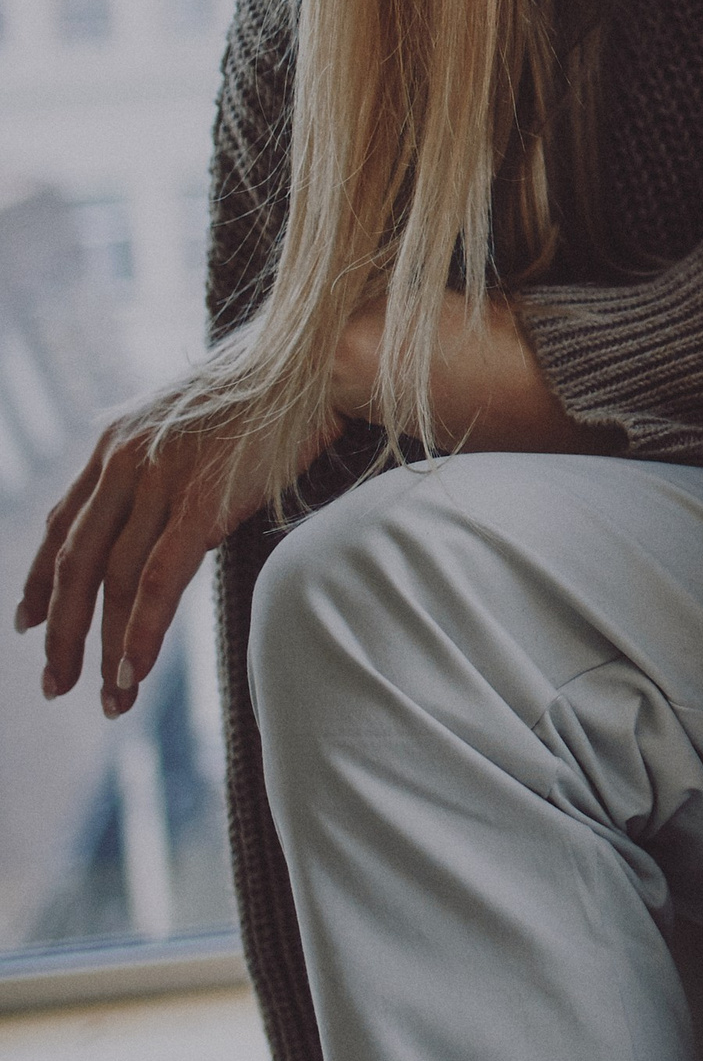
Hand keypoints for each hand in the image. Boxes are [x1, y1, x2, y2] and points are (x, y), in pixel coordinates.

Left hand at [18, 408, 294, 718]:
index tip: (29, 623)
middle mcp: (122, 459)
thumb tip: (175, 522)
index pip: (62, 524)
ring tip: (106, 700)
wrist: (315, 360)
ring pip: (113, 580)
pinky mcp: (199, 500)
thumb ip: (167, 469)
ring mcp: (158, 479)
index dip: (39, 580)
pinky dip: (141, 633)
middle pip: (75, 562)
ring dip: (102, 647)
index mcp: (115, 441)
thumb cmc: (273, 392)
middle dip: (61, 631)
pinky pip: (158, 581)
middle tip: (55, 683)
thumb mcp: (195, 425)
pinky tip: (132, 672)